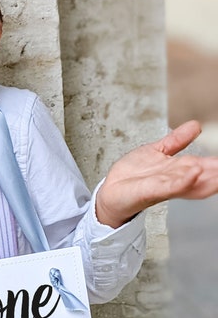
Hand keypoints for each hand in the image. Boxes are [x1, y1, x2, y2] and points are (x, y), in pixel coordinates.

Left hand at [96, 120, 217, 227]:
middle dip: (215, 172)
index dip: (215, 165)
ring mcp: (162, 186)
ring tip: (217, 171)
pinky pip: (168, 186)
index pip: (202, 166)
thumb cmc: (132, 176)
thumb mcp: (156, 152)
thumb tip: (195, 126)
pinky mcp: (149, 191)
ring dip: (204, 177)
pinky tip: (193, 173)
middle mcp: (173, 179)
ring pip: (188, 182)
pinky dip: (181, 181)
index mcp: (177, 170)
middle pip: (200, 176)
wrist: (111, 192)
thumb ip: (175, 141)